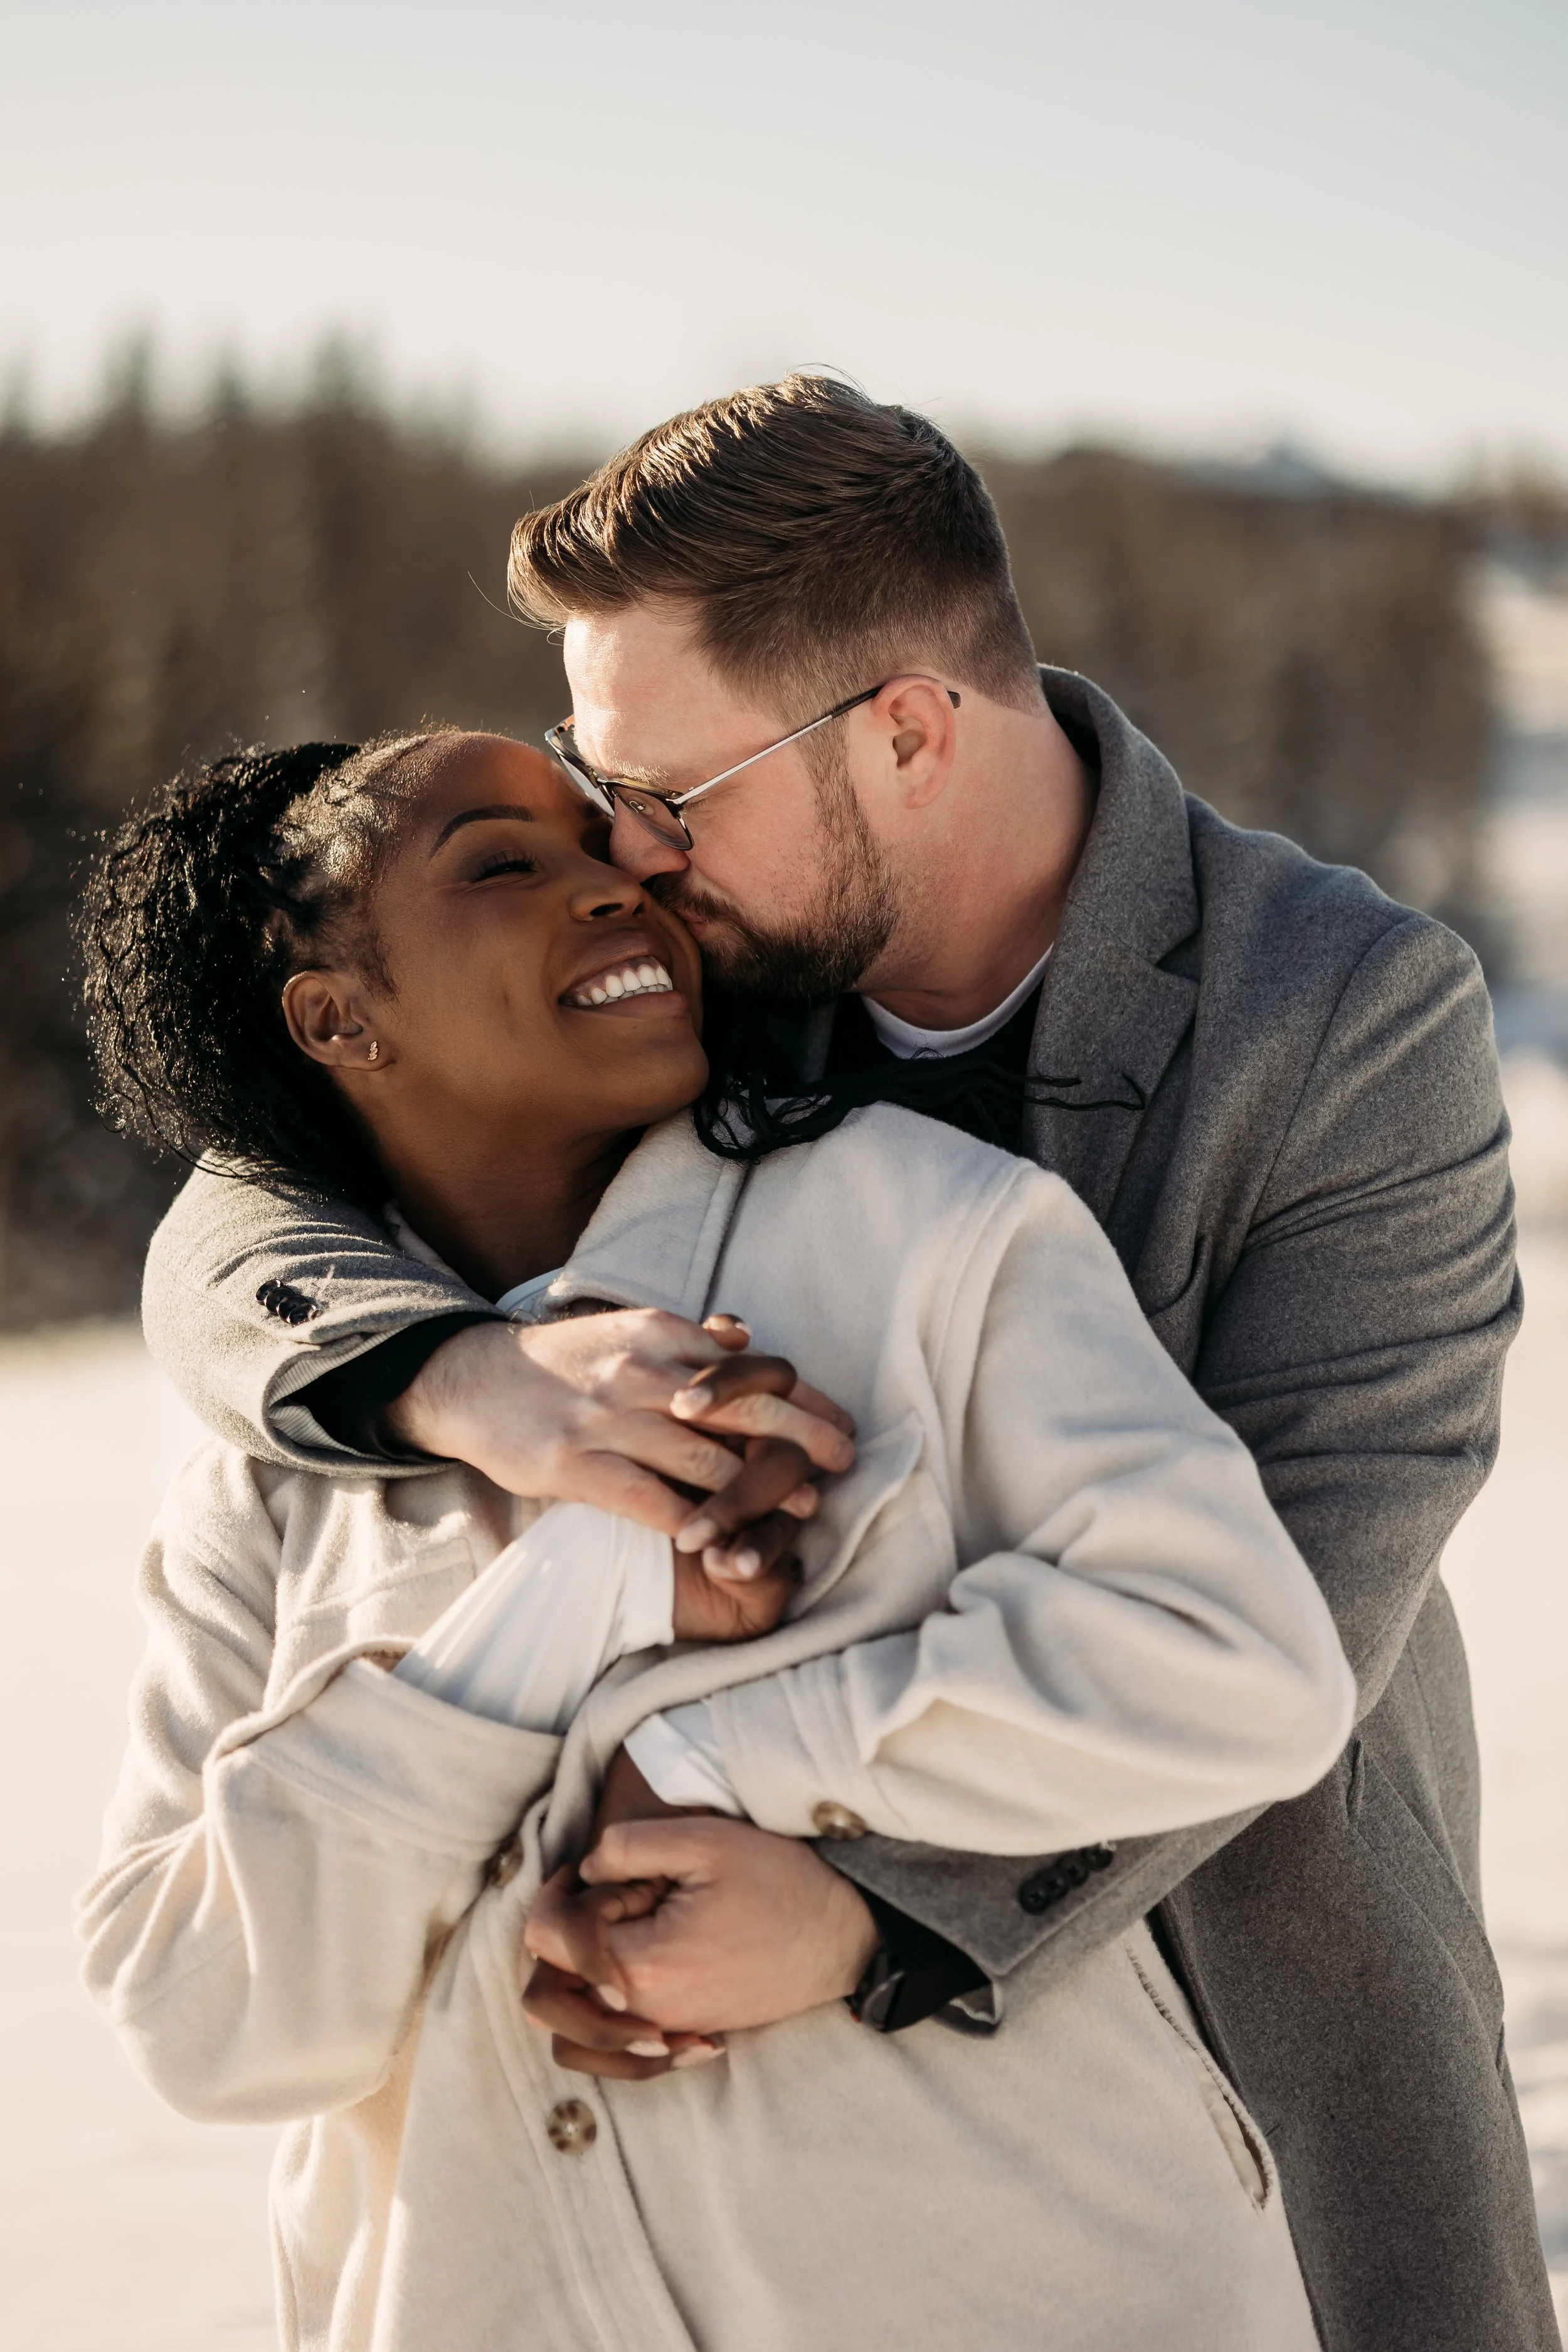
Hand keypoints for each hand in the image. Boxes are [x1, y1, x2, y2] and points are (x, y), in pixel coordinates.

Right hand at [386, 1307, 853, 1538]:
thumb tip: (746, 1334)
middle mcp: (641, 1373)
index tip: (841, 1420)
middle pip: (742, 1407)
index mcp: (659, 1335)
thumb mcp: (625, 1332)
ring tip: (805, 1509)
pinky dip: (691, 1522)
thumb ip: (687, 1338)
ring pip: (703, 1458)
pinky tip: (722, 1542)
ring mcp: (608, 1421)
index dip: (802, 1396)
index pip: (749, 1365)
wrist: (473, 1380)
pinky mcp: (575, 1467)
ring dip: (761, 1489)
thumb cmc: (562, 1362)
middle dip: (802, 1436)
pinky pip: (648, 1500)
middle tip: (844, 1459)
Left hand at [521, 1816, 880, 2075]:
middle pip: (548, 1993)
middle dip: (564, 1939)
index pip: (546, 1940)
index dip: (556, 1894)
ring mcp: (667, 2029)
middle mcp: (646, 2012)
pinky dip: (611, 2006)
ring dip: (582, 1974)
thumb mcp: (705, 1841)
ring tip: (625, 1924)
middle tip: (607, 1897)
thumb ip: (628, 1847)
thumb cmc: (780, 1883)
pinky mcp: (685, 2032)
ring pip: (576, 2024)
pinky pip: (618, 2038)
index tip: (589, 1870)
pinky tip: (645, 1957)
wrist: (843, 1936)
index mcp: (642, 1964)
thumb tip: (583, 1869)